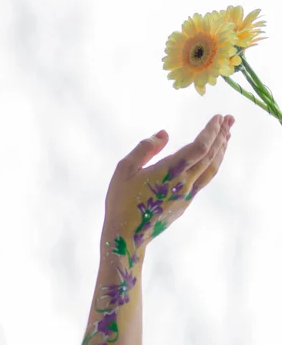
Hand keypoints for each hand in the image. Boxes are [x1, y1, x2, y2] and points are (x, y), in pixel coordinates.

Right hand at [102, 114, 232, 266]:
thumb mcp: (124, 169)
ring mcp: (187, 194)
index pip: (200, 147)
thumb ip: (145, 149)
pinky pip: (204, 178)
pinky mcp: (185, 202)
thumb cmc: (121, 200)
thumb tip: (164, 133)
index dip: (211, 131)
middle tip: (230, 118)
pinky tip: (211, 158)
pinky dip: (212, 163)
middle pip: (210, 155)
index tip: (218, 117)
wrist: (127, 234)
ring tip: (227, 135)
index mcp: (170, 171)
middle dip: (221, 135)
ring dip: (221, 150)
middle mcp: (184, 182)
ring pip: (211, 168)